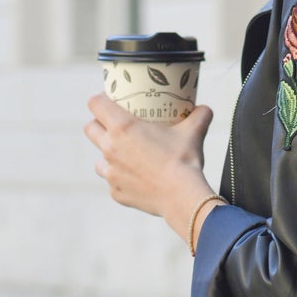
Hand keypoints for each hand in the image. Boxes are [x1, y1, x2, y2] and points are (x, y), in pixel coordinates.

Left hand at [83, 93, 215, 235]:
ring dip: (108, 155)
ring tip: (126, 156)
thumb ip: (199, 116)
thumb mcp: (193, 132)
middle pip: (90, 129)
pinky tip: (137, 178)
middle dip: (99, 125)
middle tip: (115, 126)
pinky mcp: (116, 192)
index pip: (95, 104)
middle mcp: (110, 148)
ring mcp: (111, 172)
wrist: (182, 197)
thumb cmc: (184, 161)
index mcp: (122, 127)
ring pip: (98, 159)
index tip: (109, 100)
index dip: (100, 99)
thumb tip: (205, 109)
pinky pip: (113, 181)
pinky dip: (122, 179)